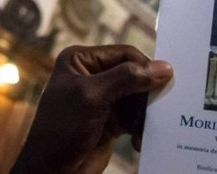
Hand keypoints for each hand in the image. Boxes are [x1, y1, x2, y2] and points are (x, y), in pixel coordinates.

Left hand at [10, 45, 171, 173]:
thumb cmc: (61, 129)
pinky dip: (141, 127)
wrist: (52, 170)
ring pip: (138, 98)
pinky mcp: (111, 119)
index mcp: (81, 60)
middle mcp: (92, 75)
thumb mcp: (92, 97)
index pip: (124, 54)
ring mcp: (102, 98)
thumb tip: (164, 67)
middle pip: (135, 76)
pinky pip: (136, 116)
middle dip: (145, 96)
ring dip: (144, 115)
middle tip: (157, 112)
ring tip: (142, 133)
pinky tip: (138, 141)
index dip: (145, 67)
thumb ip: (126, 78)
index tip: (164, 84)